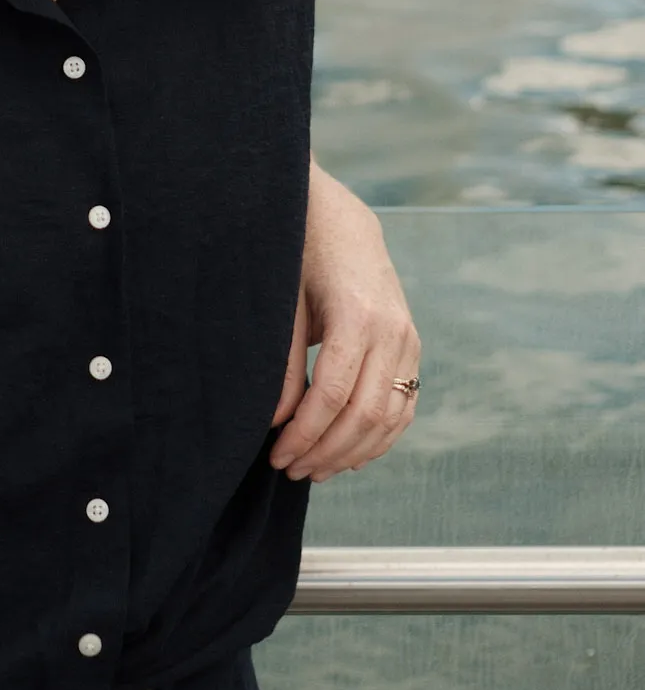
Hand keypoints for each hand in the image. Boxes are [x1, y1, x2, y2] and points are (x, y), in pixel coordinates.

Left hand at [269, 159, 419, 482]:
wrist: (341, 219)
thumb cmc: (302, 253)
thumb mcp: (284, 300)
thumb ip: (282, 360)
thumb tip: (276, 420)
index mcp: (357, 314)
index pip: (332, 394)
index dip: (304, 433)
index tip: (277, 455)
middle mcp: (392, 330)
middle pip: (364, 413)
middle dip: (326, 450)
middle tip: (290, 469)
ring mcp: (409, 340)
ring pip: (389, 417)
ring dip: (352, 452)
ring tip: (314, 469)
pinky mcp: (413, 348)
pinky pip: (404, 406)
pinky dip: (380, 437)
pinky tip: (349, 454)